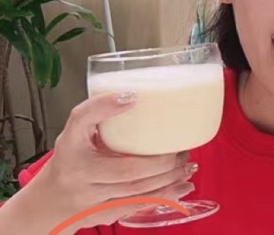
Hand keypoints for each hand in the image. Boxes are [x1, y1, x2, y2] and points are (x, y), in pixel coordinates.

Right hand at [38, 91, 196, 229]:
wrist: (49, 201)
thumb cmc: (69, 160)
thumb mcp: (75, 131)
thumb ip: (97, 111)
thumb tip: (131, 95)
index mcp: (71, 148)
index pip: (84, 122)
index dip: (106, 109)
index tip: (132, 97)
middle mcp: (81, 177)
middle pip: (128, 169)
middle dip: (162, 161)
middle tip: (181, 149)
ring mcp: (93, 200)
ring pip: (136, 192)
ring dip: (168, 179)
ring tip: (188, 166)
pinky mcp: (104, 214)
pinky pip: (137, 207)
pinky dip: (163, 197)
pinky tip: (181, 188)